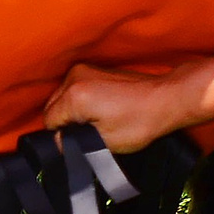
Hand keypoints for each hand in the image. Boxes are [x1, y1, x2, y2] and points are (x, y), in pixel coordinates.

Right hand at [42, 59, 204, 154]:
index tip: (78, 144)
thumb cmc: (140, 122)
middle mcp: (75, 77)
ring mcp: (84, 70)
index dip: (61, 138)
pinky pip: (73, 90)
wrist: (165, 99)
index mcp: (75, 96)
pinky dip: (79, 103)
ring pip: (62, 99)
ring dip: (72, 113)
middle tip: (88, 136)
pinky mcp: (93, 70)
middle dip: (65, 124)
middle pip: (52, 108)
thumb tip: (59, 144)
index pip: (49, 122)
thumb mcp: (103, 143)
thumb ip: (73, 144)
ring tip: (96, 123)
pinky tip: (99, 111)